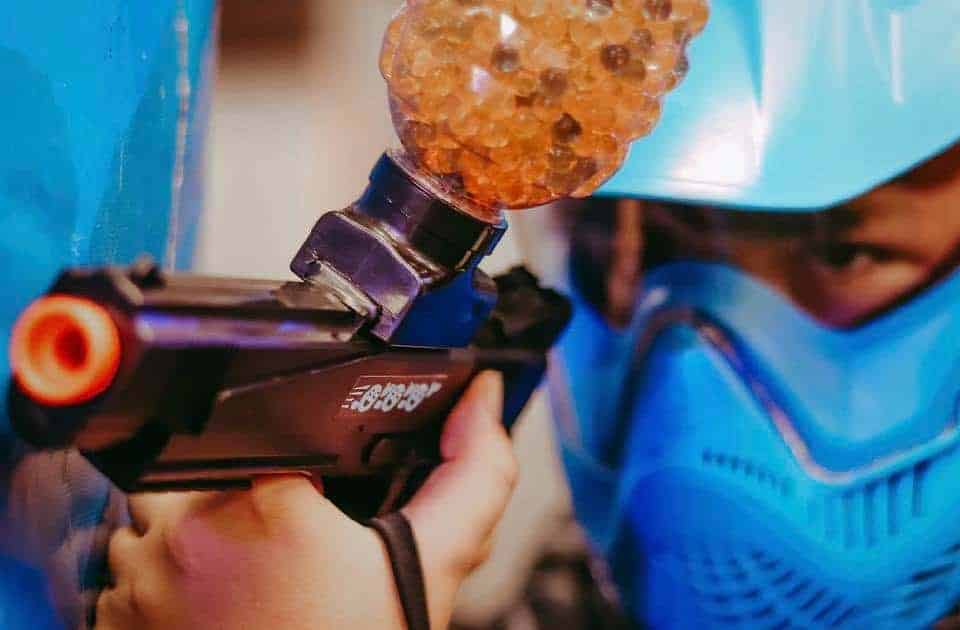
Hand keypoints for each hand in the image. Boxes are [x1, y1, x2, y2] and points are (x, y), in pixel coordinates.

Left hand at [95, 371, 515, 629]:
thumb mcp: (433, 565)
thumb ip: (473, 475)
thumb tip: (484, 399)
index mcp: (266, 502)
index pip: (267, 430)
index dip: (292, 461)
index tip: (310, 491)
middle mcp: (187, 533)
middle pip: (207, 467)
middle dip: (237, 496)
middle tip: (281, 545)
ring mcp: (142, 578)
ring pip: (157, 516)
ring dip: (190, 536)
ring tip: (244, 577)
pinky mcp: (115, 619)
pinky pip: (127, 572)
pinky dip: (162, 583)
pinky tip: (212, 608)